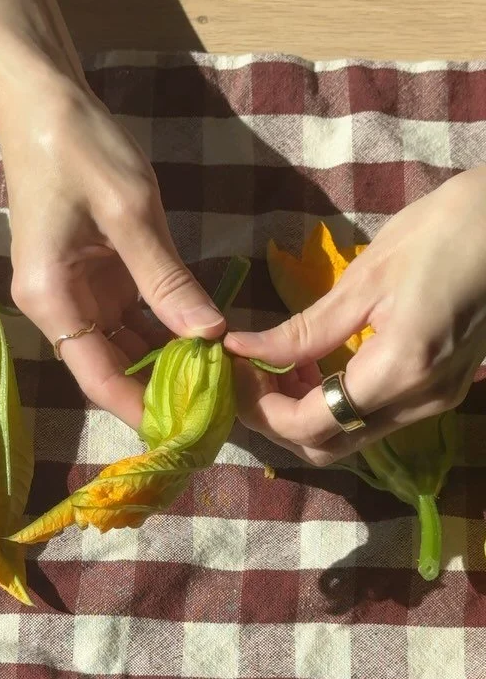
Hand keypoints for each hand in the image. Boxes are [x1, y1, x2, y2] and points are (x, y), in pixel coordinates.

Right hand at [0, 79, 223, 427]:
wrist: (43, 100)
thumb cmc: (80, 149)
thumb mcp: (131, 213)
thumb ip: (168, 282)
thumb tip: (212, 337)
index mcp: (53, 300)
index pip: (100, 379)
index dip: (146, 409)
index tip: (194, 428)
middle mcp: (58, 308)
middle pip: (111, 370)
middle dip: (163, 390)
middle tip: (221, 407)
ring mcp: (74, 293)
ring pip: (123, 347)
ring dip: (167, 363)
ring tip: (220, 381)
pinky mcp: (92, 277)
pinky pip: (129, 318)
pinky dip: (163, 330)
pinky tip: (203, 342)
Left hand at [226, 167, 485, 464]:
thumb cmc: (445, 232)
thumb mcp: (365, 279)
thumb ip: (303, 331)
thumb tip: (245, 352)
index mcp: (401, 372)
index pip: (311, 425)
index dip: (262, 409)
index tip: (233, 373)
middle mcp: (421, 402)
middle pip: (328, 446)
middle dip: (276, 420)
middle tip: (248, 376)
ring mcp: (437, 400)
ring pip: (350, 436)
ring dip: (304, 412)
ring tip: (275, 367)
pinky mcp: (442, 388)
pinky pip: (374, 417)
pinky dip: (335, 403)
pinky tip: (313, 367)